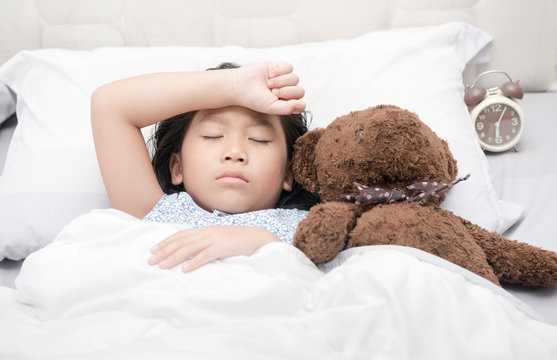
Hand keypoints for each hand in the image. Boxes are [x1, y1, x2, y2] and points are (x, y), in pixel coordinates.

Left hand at [148, 226, 280, 271]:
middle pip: (181, 242)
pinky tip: (185, 269)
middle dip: (164, 251)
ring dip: (174, 258)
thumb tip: (189, 251)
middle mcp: (206, 233)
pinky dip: (195, 262)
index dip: (165, 242)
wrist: (256, 237)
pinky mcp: (223, 248)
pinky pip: (206, 256)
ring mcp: (214, 239)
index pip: (180, 235)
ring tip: (162, 266)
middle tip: (151, 261)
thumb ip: (204, 242)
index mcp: (204, 230)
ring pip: (189, 248)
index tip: (153, 250)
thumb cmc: (236, 240)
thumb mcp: (217, 238)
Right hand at [233, 62, 305, 114]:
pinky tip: (270, 74)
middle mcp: (288, 92)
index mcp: (287, 104)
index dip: (292, 102)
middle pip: (299, 91)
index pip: (301, 104)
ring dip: (281, 81)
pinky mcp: (280, 68)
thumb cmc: (254, 99)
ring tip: (269, 83)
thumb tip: (302, 105)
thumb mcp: (271, 107)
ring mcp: (285, 80)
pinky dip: (279, 71)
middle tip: (272, 92)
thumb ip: (287, 108)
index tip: (278, 101)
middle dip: (285, 91)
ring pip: (295, 78)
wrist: (240, 85)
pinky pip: (289, 67)